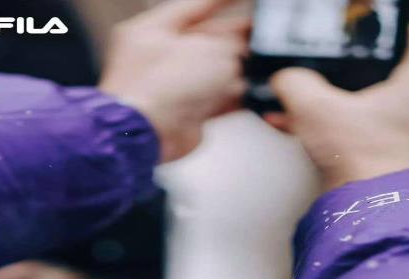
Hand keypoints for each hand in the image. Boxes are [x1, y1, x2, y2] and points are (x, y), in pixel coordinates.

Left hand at [100, 0, 248, 162]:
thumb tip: (241, 56)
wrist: (148, 135)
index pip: (194, 6)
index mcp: (153, 30)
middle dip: (237, 40)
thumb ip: (230, 48)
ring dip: (239, 72)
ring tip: (260, 68)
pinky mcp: (186, 114)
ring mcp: (174, 88)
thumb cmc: (158, 89)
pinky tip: (252, 94)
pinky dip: (235, 99)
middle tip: (260, 37)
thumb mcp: (206, 51)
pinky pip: (216, 101)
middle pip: (207, 42)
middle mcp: (161, 59)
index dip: (222, 0)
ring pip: (214, 74)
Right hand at [268, 25, 408, 190]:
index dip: (388, 35)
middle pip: (395, 74)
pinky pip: (377, 133)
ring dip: (346, 107)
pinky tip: (316, 136)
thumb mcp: (315, 109)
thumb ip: (295, 84)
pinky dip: (350, 130)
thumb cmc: (363, 163)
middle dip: (356, 78)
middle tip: (336, 80)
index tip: (364, 44)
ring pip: (383, 107)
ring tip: (313, 113)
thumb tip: (286, 80)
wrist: (371, 212)